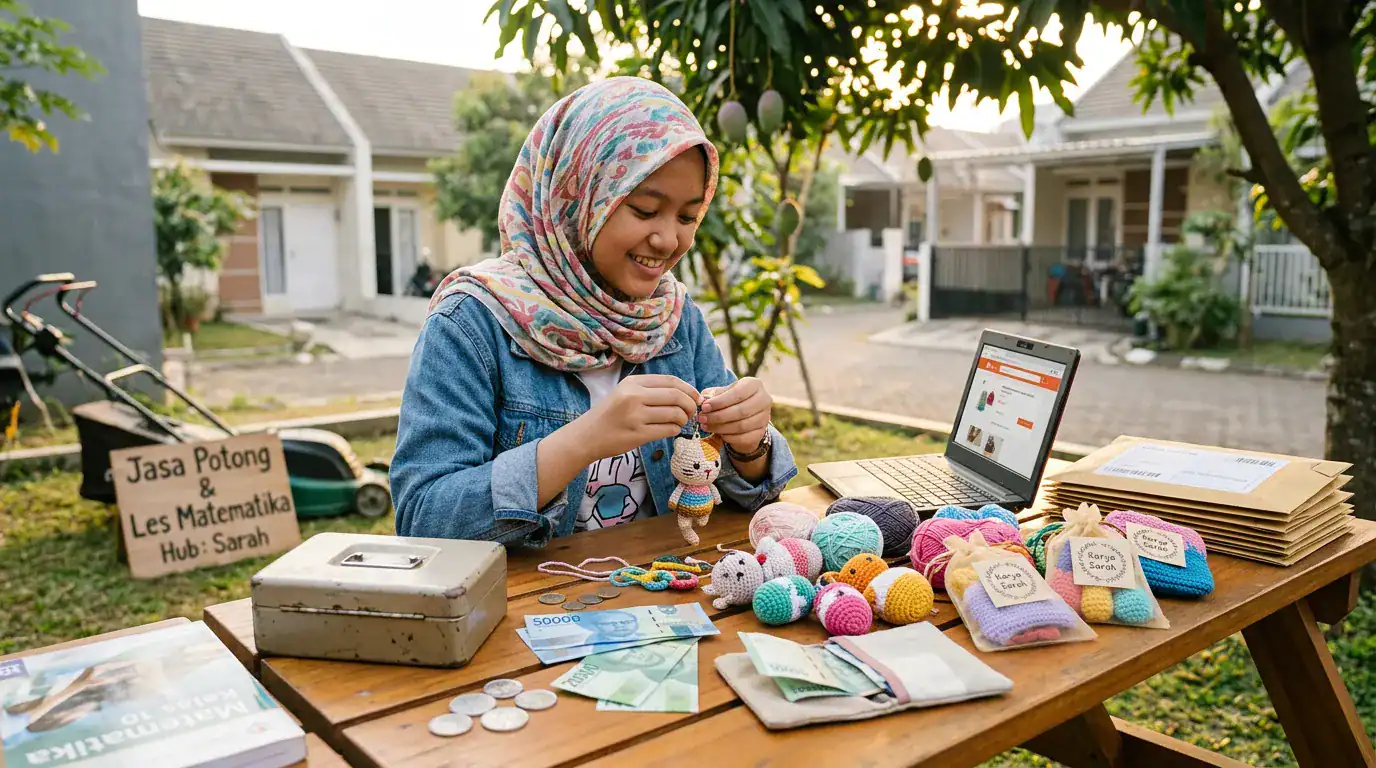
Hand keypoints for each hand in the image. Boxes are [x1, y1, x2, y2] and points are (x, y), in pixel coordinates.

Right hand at [572, 374, 698, 460]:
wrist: (587, 436)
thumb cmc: (609, 414)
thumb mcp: (625, 392)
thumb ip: (650, 390)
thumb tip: (685, 393)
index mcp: (633, 383)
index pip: (671, 381)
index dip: (689, 389)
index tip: (696, 397)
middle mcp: (634, 396)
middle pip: (676, 396)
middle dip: (690, 405)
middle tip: (692, 413)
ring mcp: (635, 416)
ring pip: (675, 414)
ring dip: (683, 420)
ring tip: (680, 422)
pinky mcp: (637, 435)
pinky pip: (668, 430)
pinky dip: (675, 430)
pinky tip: (671, 430)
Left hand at [698, 377, 771, 452]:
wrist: (744, 417)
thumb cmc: (730, 400)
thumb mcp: (722, 393)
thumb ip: (712, 395)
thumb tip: (703, 400)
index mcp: (754, 384)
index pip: (738, 393)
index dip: (720, 401)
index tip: (704, 407)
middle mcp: (764, 399)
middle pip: (740, 411)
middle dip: (718, 416)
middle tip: (702, 418)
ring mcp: (765, 417)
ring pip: (741, 426)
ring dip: (720, 427)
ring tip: (705, 426)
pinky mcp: (761, 433)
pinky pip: (743, 438)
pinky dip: (728, 437)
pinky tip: (718, 434)